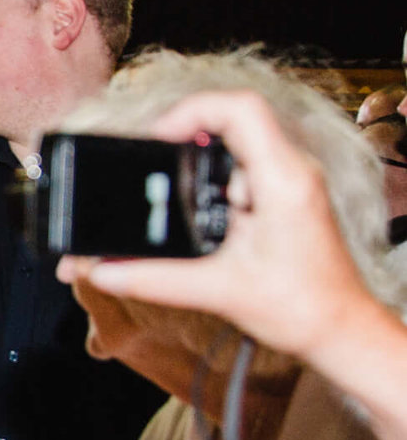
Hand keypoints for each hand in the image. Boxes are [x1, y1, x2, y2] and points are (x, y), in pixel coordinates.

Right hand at [62, 90, 377, 362]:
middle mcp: (291, 172)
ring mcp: (288, 181)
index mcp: (283, 181)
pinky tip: (196, 213)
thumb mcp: (217, 292)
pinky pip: (241, 168)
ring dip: (197, 165)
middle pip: (230, 120)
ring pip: (234, 143)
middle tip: (152, 172)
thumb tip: (101, 268)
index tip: (155, 139)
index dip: (190, 112)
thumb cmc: (302, 307)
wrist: (338, 329)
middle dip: (182, 140)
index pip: (240, 110)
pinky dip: (209, 181)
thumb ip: (152, 279)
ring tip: (177, 200)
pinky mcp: (281, 196)